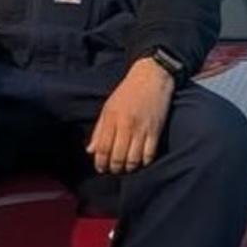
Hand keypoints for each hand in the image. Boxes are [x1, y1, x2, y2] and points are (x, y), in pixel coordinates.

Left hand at [87, 58, 174, 173]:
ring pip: (134, 159)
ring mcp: (142, 128)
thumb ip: (99, 130)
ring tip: (126, 167)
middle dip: (114, 168)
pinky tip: (141, 161)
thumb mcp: (109, 107)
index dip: (100, 162)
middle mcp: (126, 124)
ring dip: (129, 167)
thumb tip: (90, 151)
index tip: (101, 168)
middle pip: (117, 156)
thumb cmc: (128, 92)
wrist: (151, 77)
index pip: (103, 148)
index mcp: (112, 117)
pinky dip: (144, 162)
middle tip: (114, 170)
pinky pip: (149, 154)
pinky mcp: (156, 130)